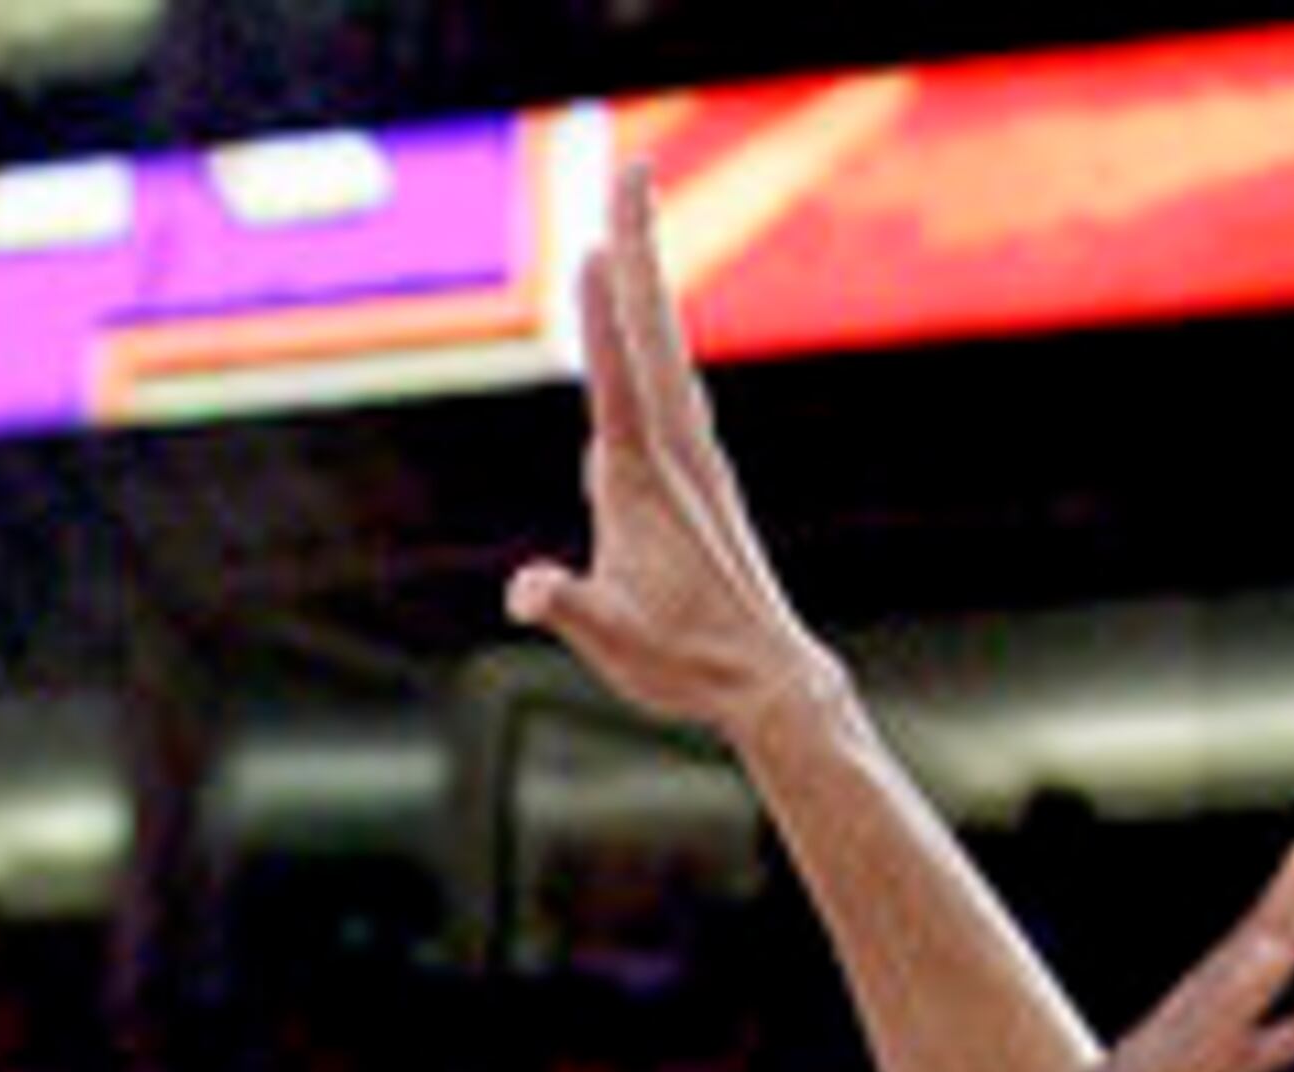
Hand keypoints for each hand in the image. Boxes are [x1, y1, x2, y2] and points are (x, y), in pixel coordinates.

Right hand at [505, 159, 840, 748]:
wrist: (766, 679)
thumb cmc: (682, 663)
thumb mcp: (610, 641)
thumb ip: (565, 606)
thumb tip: (526, 590)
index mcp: (640, 482)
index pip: (615, 379)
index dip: (600, 313)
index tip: (593, 245)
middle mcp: (675, 456)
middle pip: (651, 333)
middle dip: (639, 250)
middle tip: (636, 170)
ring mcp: (695, 465)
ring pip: (667, 355)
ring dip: (648, 287)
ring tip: (633, 233)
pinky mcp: (704, 484)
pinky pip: (675, 394)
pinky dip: (659, 350)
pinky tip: (655, 346)